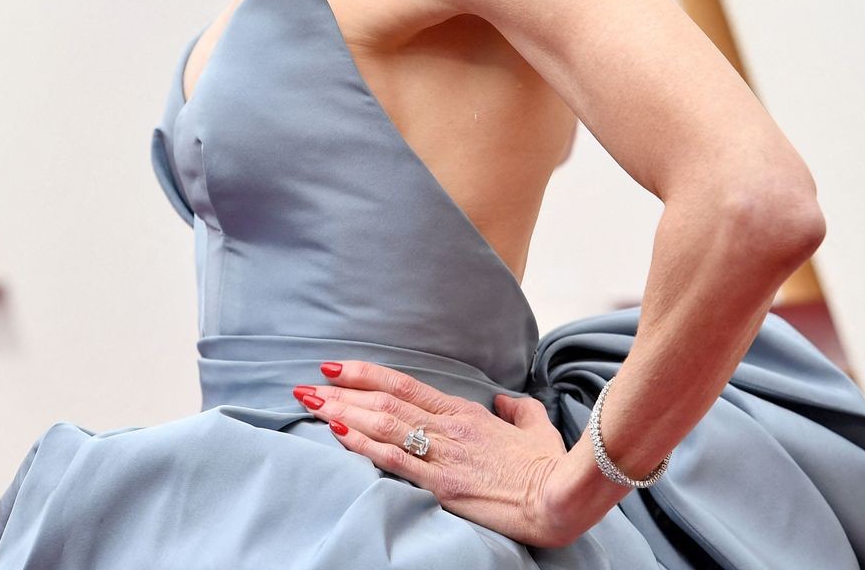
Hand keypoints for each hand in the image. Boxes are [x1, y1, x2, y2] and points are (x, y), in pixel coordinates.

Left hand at [292, 360, 581, 548]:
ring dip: (341, 413)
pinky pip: (395, 459)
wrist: (559, 496)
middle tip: (305, 385)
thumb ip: (515, 409)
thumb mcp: (534, 426)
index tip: (334, 367)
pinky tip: (338, 434)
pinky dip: (363, 444)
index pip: (404, 384)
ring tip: (310, 403)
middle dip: (339, 392)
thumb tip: (503, 400)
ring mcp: (443, 453)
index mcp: (465, 412)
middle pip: (383, 400)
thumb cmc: (549, 465)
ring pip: (382, 423)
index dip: (365, 373)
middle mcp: (448, 426)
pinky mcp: (442, 483)